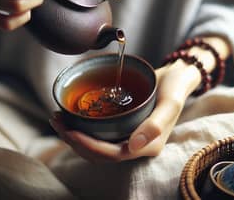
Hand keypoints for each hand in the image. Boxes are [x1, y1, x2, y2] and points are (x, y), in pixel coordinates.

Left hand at [49, 60, 200, 162]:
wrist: (177, 78)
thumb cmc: (175, 89)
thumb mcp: (170, 103)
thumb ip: (156, 125)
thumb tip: (133, 146)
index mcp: (147, 145)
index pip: (113, 154)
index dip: (89, 146)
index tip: (70, 131)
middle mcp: (136, 144)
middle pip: (100, 152)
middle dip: (75, 141)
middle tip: (56, 122)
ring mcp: (129, 135)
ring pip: (97, 144)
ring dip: (75, 135)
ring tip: (58, 119)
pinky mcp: (123, 125)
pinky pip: (100, 132)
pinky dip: (83, 127)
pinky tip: (72, 116)